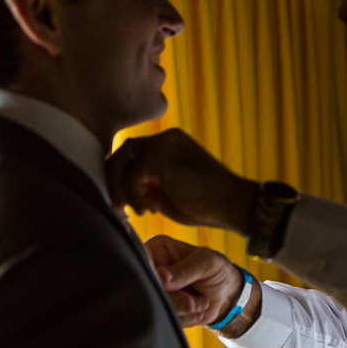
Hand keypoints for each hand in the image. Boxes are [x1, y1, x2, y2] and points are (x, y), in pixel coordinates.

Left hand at [106, 129, 258, 234]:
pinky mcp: (162, 158)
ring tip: (141, 210)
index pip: (131, 151)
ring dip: (123, 190)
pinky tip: (153, 208)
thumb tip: (118, 190)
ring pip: (123, 162)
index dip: (120, 176)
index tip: (122, 202)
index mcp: (169, 142)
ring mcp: (164, 145)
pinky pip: (132, 175)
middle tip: (119, 208)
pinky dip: (136, 195)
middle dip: (114, 181)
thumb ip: (147, 181)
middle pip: (123, 152)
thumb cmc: (204, 204)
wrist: (232, 204)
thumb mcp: (169, 189)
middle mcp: (166, 137)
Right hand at [145, 234, 242, 327]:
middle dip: (173, 299)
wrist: (227, 294)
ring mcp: (154, 290)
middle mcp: (150, 269)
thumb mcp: (207, 263)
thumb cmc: (217, 270)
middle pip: (145, 289)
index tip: (171, 286)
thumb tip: (161, 277)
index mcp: (157, 249)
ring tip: (201, 302)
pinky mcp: (159, 308)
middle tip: (193, 300)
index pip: (141, 262)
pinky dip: (185, 318)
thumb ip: (185, 270)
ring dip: (182, 310)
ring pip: (154, 307)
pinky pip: (164, 319)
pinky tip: (198, 310)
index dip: (155, 278)